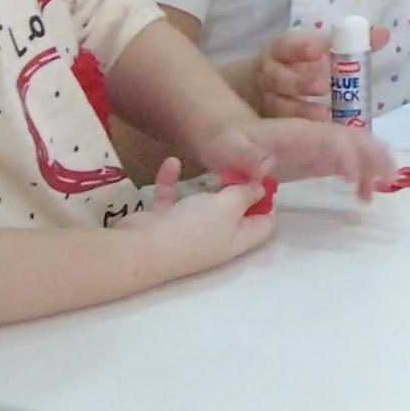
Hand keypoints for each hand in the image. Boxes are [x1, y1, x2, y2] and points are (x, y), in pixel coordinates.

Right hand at [133, 156, 273, 272]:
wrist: (141, 249)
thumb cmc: (193, 228)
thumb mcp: (228, 207)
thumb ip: (245, 195)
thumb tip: (261, 190)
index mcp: (237, 239)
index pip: (264, 224)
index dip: (268, 202)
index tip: (266, 177)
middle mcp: (215, 237)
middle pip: (233, 213)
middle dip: (237, 189)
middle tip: (240, 163)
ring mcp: (186, 230)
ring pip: (201, 205)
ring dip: (205, 186)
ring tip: (214, 162)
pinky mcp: (162, 223)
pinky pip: (170, 199)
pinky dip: (171, 182)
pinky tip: (172, 161)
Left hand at [199, 116, 393, 200]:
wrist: (226, 133)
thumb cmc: (226, 140)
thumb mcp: (230, 146)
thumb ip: (247, 154)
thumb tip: (263, 163)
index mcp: (297, 132)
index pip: (329, 139)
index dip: (345, 154)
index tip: (355, 177)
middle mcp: (314, 136)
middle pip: (352, 139)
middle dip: (373, 156)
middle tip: (389, 178)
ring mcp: (318, 147)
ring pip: (355, 150)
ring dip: (374, 165)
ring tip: (384, 187)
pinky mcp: (318, 159)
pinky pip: (347, 163)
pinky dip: (362, 176)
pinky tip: (365, 194)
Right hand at [251, 23, 388, 120]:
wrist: (258, 88)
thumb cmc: (296, 65)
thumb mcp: (315, 50)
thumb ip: (348, 44)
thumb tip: (383, 34)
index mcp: (282, 51)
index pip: (288, 46)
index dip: (301, 47)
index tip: (318, 50)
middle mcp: (271, 73)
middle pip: (280, 76)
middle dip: (301, 81)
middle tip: (323, 86)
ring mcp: (268, 98)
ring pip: (279, 103)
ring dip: (301, 109)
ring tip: (323, 115)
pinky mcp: (271, 120)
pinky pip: (282, 126)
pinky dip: (299, 128)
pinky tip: (316, 135)